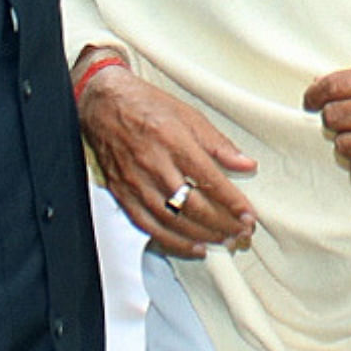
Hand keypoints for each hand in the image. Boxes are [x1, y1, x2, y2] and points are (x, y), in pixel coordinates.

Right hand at [77, 63, 258, 256]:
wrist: (101, 104)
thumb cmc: (146, 105)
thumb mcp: (187, 114)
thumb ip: (217, 143)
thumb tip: (246, 164)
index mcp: (172, 140)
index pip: (209, 179)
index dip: (232, 202)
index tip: (249, 215)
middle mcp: (153, 164)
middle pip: (192, 205)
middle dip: (222, 223)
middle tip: (241, 232)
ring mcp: (135, 181)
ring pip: (172, 220)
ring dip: (202, 235)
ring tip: (223, 240)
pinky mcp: (121, 193)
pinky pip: (148, 225)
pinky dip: (172, 242)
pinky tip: (193, 247)